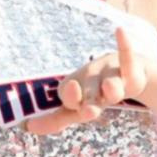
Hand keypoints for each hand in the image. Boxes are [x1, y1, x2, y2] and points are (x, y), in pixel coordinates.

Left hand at [24, 27, 149, 135]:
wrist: (122, 73)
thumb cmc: (93, 94)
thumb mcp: (75, 109)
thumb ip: (54, 121)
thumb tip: (27, 126)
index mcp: (76, 93)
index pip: (70, 98)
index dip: (71, 99)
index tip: (74, 108)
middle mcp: (91, 83)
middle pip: (91, 94)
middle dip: (90, 102)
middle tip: (88, 111)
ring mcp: (110, 75)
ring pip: (112, 84)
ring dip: (112, 87)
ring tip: (109, 88)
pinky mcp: (129, 69)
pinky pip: (127, 57)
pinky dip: (125, 45)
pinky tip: (120, 30)